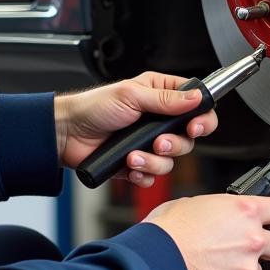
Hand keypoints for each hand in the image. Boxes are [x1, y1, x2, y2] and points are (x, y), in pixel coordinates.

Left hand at [55, 72, 217, 186]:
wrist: (67, 134)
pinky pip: (153, 175)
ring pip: (171, 160)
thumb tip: (196, 97)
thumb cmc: (93, 107)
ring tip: (134, 155)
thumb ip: (166, 99)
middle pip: (188, 138)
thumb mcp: (131, 95)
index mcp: (160, 94)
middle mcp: (157, 119)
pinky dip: (144, 173)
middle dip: (175, 144)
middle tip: (159, 142)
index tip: (195, 127)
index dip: (201, 118)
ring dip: (154, 161)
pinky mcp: (138, 163)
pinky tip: (129, 166)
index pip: (195, 105)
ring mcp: (148, 143)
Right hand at [144, 194, 269, 269]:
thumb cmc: (166, 231)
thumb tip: (221, 217)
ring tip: (212, 265)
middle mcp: (252, 239)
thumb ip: (219, 211)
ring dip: (240, 269)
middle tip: (238, 246)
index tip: (269, 218)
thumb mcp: (193, 204)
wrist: (152, 264)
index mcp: (244, 211)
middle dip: (262, 246)